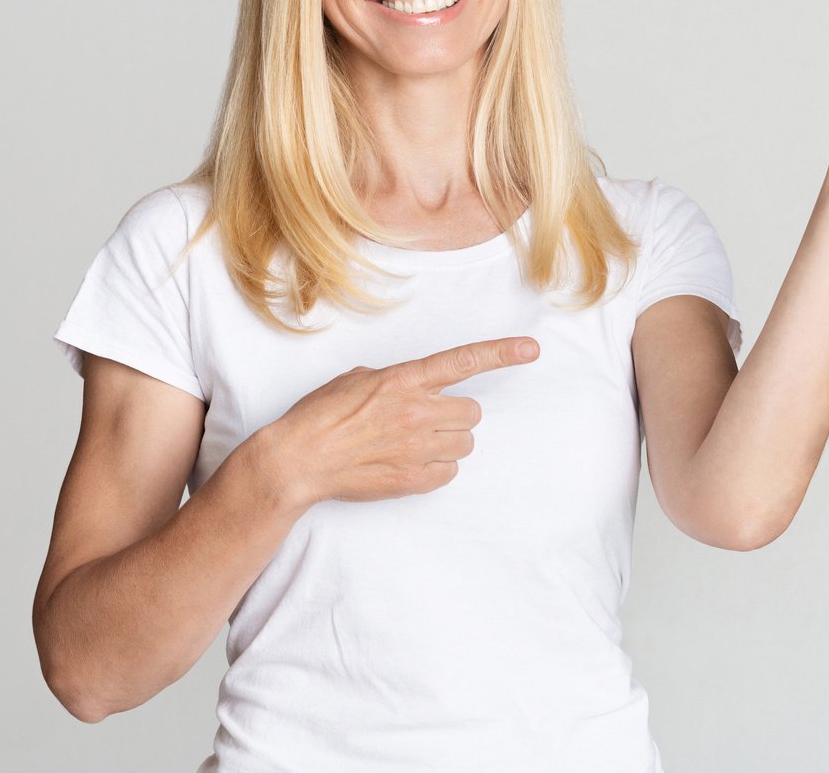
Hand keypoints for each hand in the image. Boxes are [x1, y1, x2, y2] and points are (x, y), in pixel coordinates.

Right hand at [259, 336, 540, 506]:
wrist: (298, 460)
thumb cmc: (320, 416)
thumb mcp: (356, 379)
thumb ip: (395, 379)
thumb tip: (412, 387)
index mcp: (403, 380)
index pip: (463, 362)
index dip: (501, 353)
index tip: (531, 349)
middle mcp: (416, 411)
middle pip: (471, 412)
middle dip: (453, 416)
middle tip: (424, 421)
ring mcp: (417, 446)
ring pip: (465, 443)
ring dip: (448, 442)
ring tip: (414, 443)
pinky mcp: (413, 478)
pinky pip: (449, 472)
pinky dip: (435, 469)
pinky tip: (408, 463)